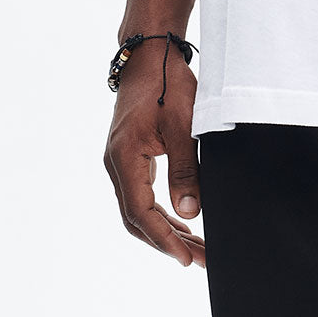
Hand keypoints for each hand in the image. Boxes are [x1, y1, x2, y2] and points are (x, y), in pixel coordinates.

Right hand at [103, 39, 204, 267]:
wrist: (149, 56)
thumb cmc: (167, 84)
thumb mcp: (183, 127)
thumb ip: (186, 171)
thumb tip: (190, 212)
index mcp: (124, 157)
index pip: (140, 212)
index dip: (164, 239)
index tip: (186, 259)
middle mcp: (116, 163)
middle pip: (137, 219)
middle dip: (169, 243)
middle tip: (201, 260)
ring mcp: (121, 162)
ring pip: (139, 212)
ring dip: (167, 233)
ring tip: (197, 250)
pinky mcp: (130, 159)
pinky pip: (141, 198)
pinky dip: (162, 217)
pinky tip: (184, 228)